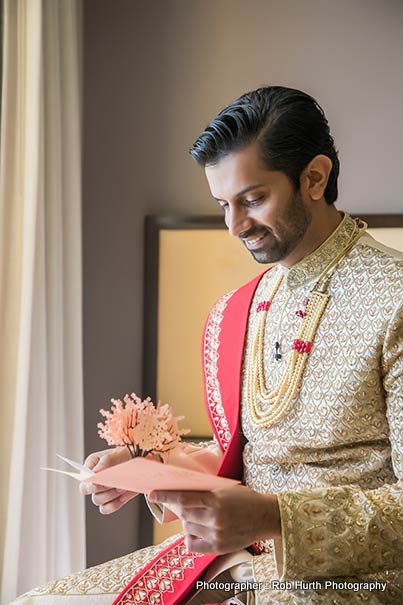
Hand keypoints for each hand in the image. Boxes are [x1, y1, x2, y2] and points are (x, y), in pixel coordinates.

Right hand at [79, 447, 135, 513]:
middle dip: (102, 487)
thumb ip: (106, 462)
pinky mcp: (109, 500)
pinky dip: (114, 504)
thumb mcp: (117, 454)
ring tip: (122, 487)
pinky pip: (106, 508)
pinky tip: (123, 497)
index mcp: (91, 466)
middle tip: (115, 483)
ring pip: (97, 500)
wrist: (138, 461)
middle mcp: (93, 479)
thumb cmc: (125, 455)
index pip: (83, 478)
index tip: (98, 482)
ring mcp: (100, 491)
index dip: (89, 482)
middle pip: (87, 491)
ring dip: (110, 495)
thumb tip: (95, 473)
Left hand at [148, 484, 280, 553]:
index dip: (165, 496)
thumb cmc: (244, 498)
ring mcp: (216, 535)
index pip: (183, 499)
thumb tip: (179, 493)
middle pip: (183, 514)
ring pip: (187, 528)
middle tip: (177, 504)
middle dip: (177, 508)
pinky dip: (190, 537)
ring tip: (199, 515)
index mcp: (216, 500)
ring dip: (187, 521)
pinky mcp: (218, 548)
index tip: (152, 494)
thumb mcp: (224, 489)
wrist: (266, 516)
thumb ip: (203, 492)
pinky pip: (193, 544)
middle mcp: (215, 519)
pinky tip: (197, 529)